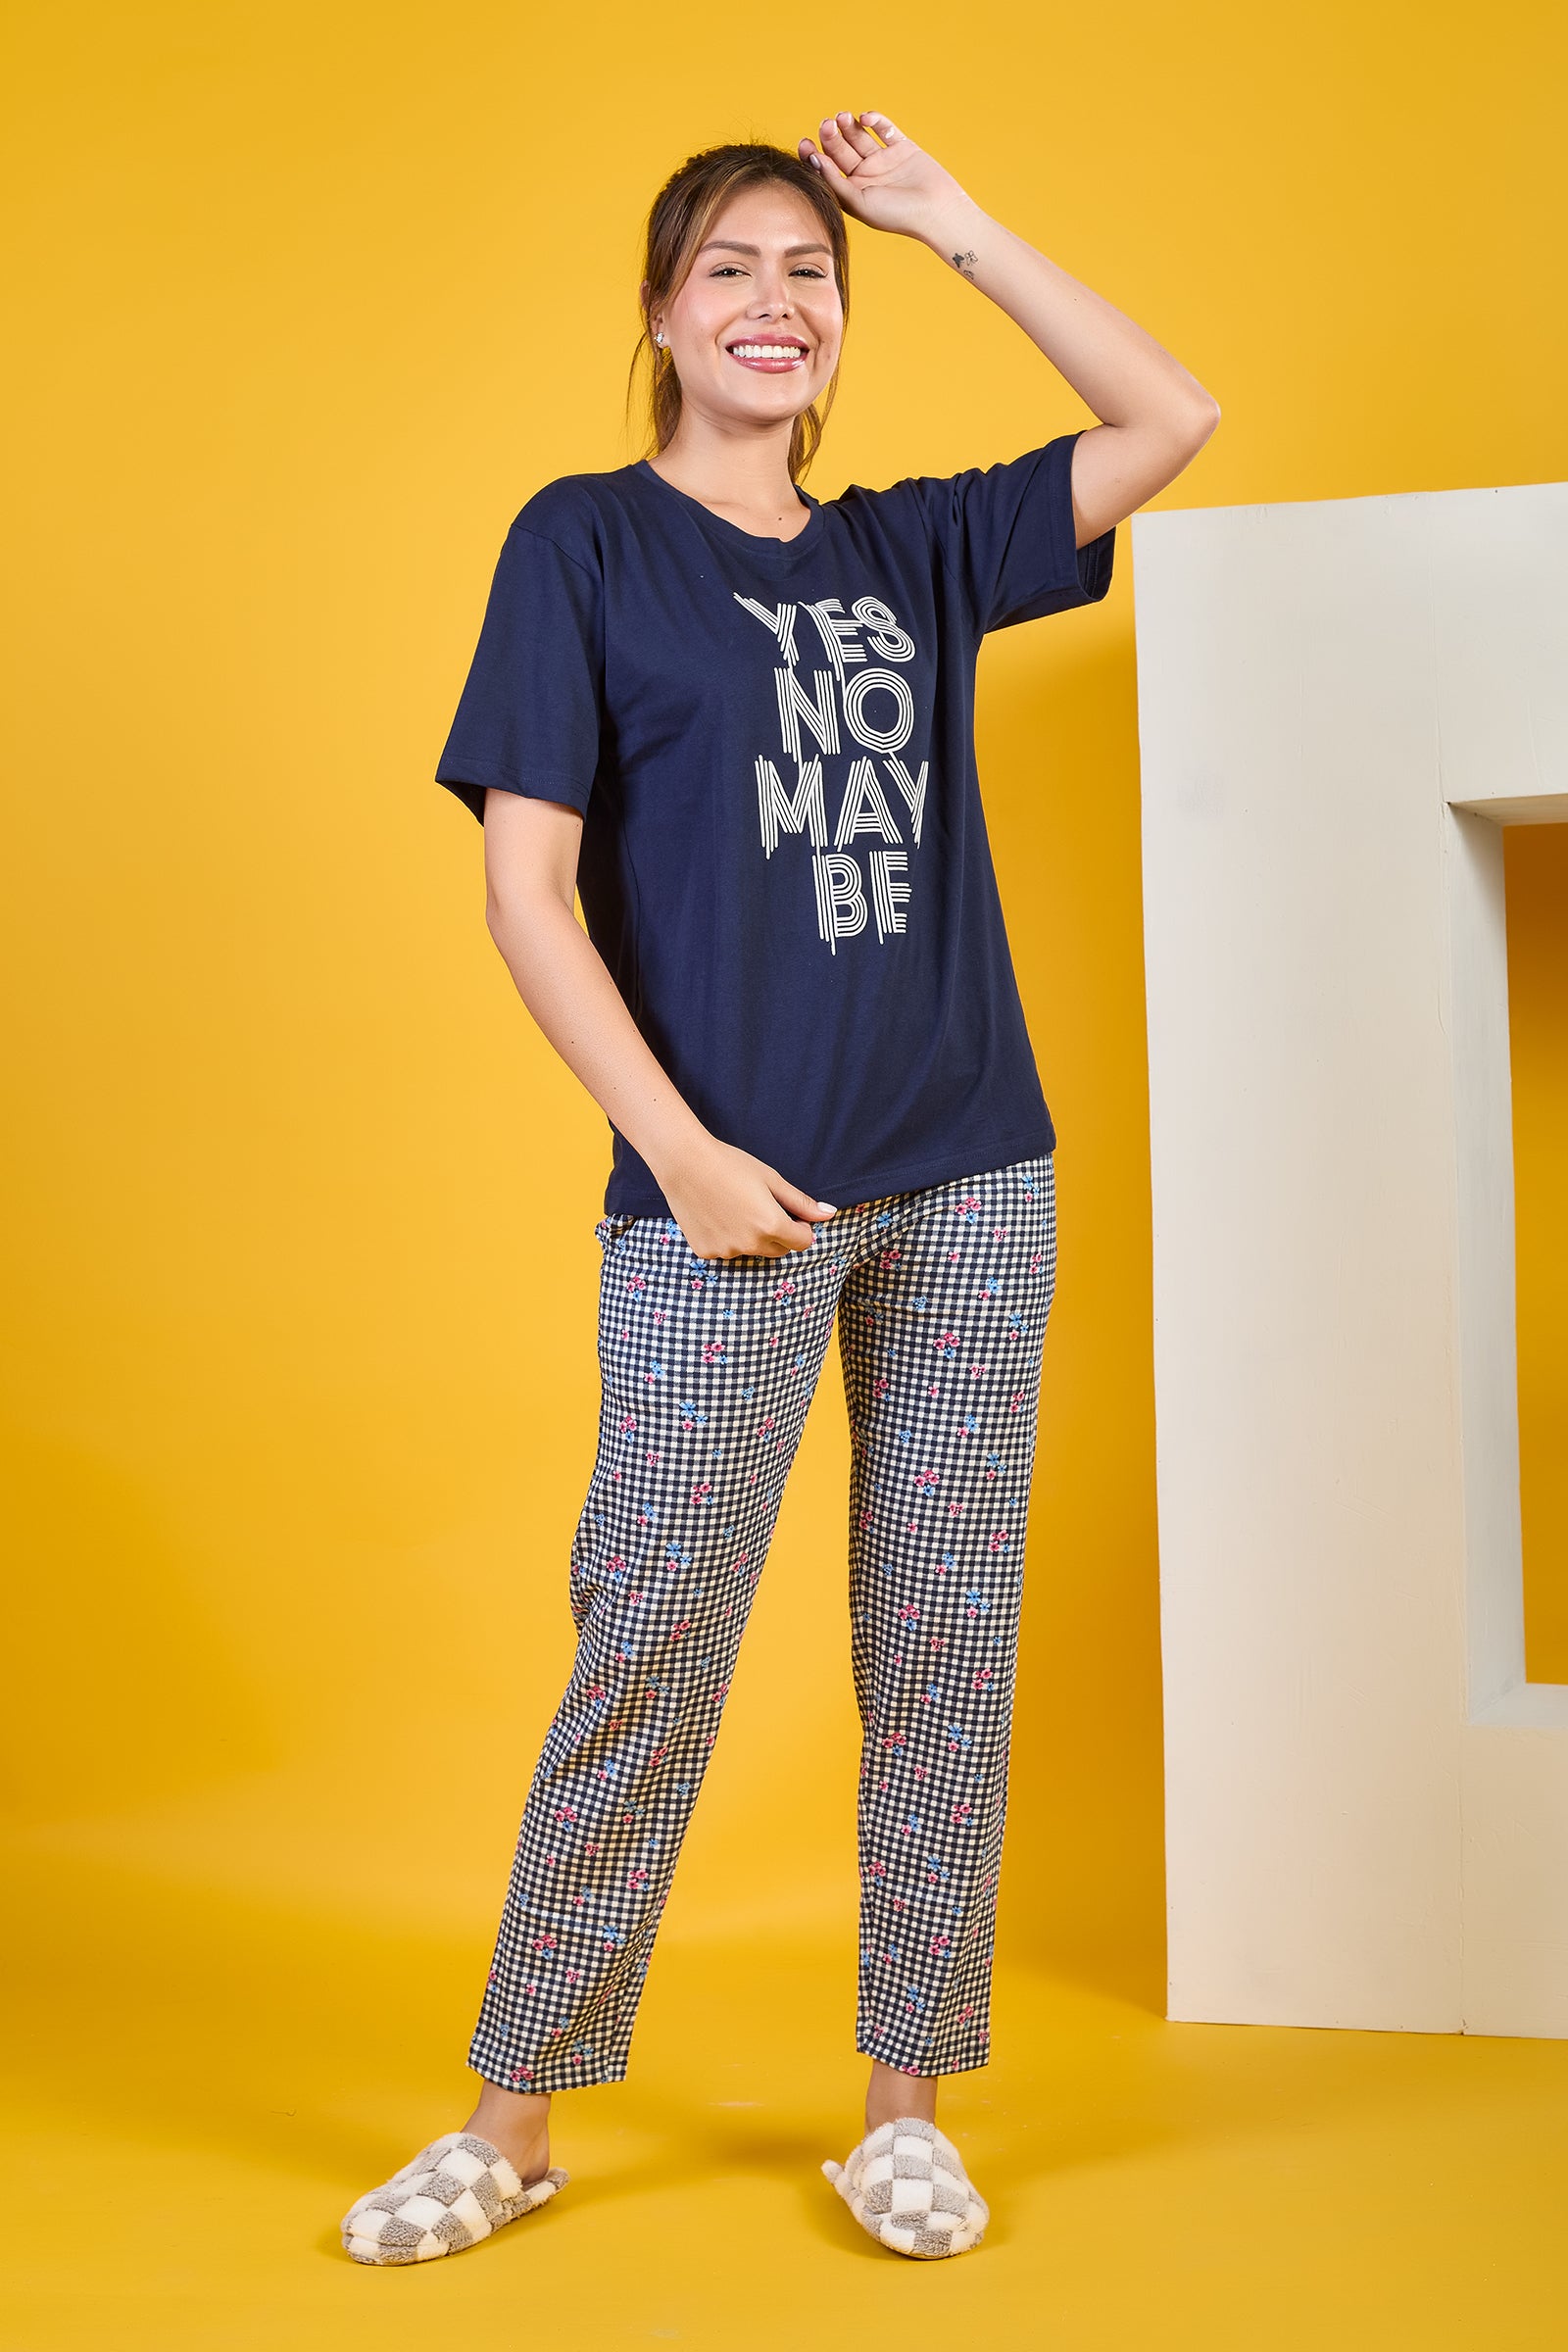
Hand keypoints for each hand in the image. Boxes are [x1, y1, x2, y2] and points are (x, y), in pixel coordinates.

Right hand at [652, 1133, 836, 1261]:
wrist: (684, 1163)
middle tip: (762, 1207)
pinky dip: (727, 1239)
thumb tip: (828, 1214)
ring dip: (751, 1237)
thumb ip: (800, 1202)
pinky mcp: (706, 1252)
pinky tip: (716, 1215)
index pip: (803, 1242)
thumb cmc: (730, 1164)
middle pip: (779, 1250)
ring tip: (735, 1207)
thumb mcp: (771, 1180)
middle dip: (779, 1234)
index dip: (801, 1227)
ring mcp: (726, 1251)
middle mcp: (751, 1244)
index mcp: (772, 1226)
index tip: (790, 1212)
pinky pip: (727, 1251)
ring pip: (751, 1250)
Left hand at [797, 111, 972, 240]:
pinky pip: (884, 128)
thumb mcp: (860, 203)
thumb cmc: (896, 215)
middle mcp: (865, 175)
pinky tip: (865, 118)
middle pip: (840, 149)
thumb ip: (835, 183)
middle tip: (826, 125)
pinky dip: (874, 120)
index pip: (827, 169)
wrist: (936, 211)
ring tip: (842, 118)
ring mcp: (883, 160)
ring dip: (848, 125)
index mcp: (852, 192)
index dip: (813, 155)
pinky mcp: (901, 147)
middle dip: (831, 136)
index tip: (805, 143)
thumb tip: (814, 159)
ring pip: (859, 136)